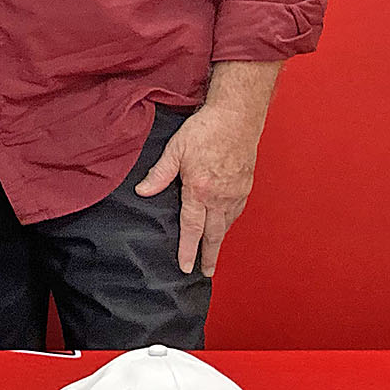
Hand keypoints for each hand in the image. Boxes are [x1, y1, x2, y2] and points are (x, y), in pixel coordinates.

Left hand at [134, 105, 261, 277]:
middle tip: (207, 272)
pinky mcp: (246, 185)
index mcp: (200, 190)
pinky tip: (225, 224)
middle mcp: (220, 196)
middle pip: (214, 234)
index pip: (191, 228)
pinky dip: (230, 221)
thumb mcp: (175, 150)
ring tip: (213, 252)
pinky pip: (237, 211)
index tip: (185, 267)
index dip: (187, 250)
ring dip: (220, 240)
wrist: (237, 116)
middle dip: (209, 256)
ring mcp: (235, 192)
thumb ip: (159, 174)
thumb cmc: (206, 130)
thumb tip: (143, 191)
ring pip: (227, 224)